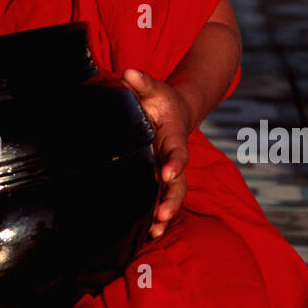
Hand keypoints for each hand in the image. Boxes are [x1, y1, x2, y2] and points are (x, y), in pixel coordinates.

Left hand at [121, 68, 191, 238]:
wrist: (173, 112)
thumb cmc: (160, 100)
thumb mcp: (153, 89)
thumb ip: (143, 82)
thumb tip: (129, 73)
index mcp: (174, 136)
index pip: (178, 150)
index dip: (175, 162)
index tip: (168, 173)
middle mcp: (173, 158)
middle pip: (179, 182)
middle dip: (171, 199)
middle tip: (161, 214)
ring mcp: (167, 171)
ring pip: (171, 195)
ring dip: (165, 213)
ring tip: (156, 231)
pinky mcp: (158, 179)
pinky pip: (160, 199)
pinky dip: (157, 216)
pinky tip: (148, 234)